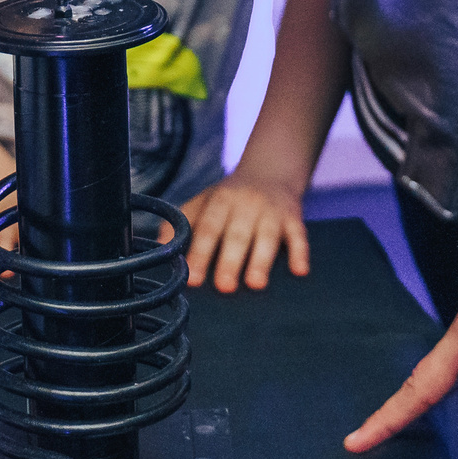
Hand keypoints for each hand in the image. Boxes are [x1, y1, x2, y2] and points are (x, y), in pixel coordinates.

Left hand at [179, 170, 309, 292]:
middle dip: (229, 260)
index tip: (192, 279)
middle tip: (223, 287)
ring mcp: (271, 211)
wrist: (270, 171)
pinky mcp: (294, 218)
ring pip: (267, 236)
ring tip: (255, 284)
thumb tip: (156, 248)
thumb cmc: (229, 198)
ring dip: (261, 260)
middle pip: (236, 234)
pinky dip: (300, 253)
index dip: (199, 253)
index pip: (206, 228)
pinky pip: (299, 235)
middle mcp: (246, 204)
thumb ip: (181, 223)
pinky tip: (300, 271)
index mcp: (219, 201)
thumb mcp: (203, 202)